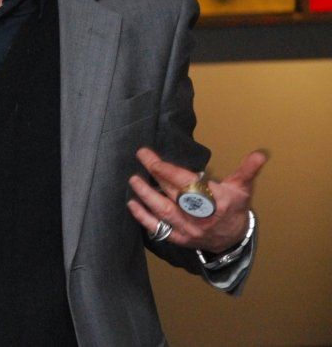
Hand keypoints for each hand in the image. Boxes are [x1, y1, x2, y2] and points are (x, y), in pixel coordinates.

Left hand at [127, 147, 266, 252]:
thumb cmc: (234, 208)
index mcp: (218, 201)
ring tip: (134, 180)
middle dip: (156, 175)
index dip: (169, 171)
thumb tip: (261, 154)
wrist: (232, 240)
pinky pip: (158, 229)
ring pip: (163, 211)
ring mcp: (189, 229)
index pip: (188, 183)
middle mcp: (201, 216)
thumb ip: (247, 170)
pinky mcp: (179, 238)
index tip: (153, 158)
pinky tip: (132, 205)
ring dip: (146, 195)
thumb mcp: (242, 188)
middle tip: (142, 157)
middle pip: (174, 193)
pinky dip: (144, 217)